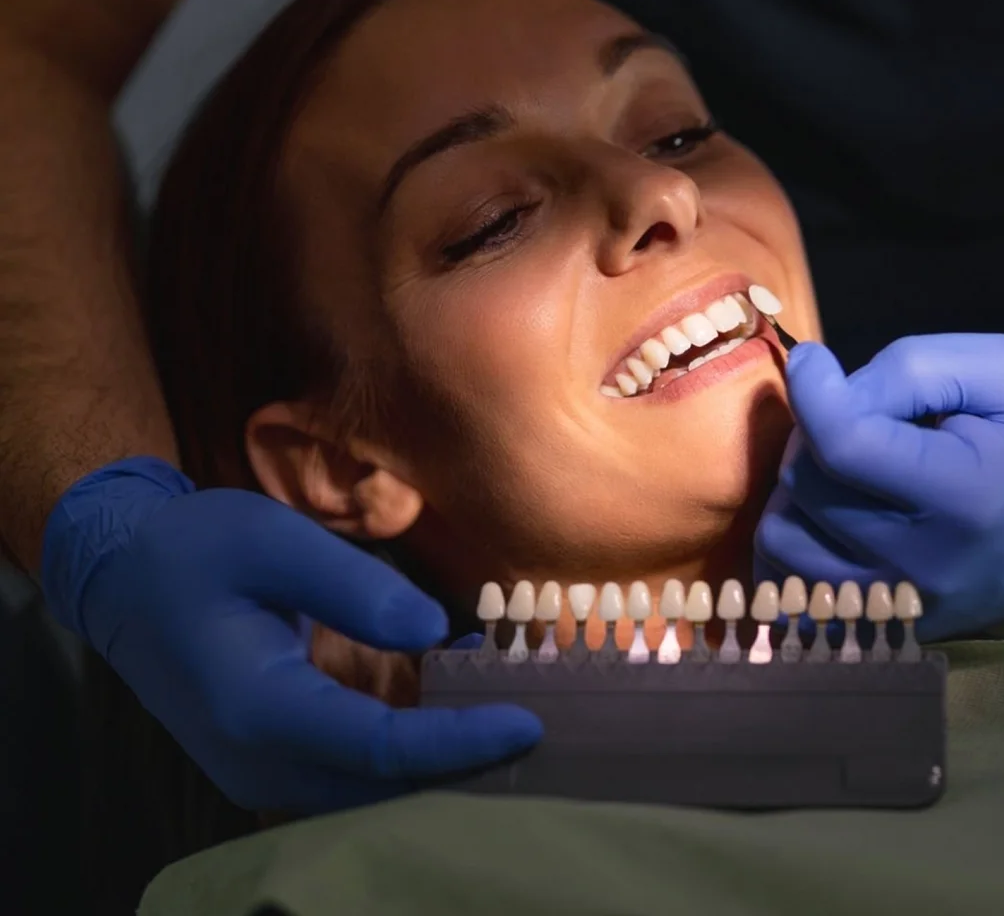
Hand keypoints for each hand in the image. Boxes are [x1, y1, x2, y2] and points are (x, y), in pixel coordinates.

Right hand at [39, 456, 541, 812]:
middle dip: (467, 765)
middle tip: (550, 726)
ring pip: (375, 792)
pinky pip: (359, 774)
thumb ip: (353, 585)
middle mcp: (260, 759)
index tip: (528, 722)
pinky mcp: (281, 762)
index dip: (458, 742)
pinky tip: (467, 704)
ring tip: (521, 715)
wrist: (126, 582)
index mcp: (257, 706)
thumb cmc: (197, 550)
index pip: (378, 749)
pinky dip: (417, 752)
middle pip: (384, 788)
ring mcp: (266, 771)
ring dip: (446, 763)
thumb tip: (432, 631)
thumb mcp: (271, 538)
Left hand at [753, 335, 1003, 647]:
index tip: (815, 361)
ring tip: (844, 464)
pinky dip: (801, 541)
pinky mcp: (895, 625)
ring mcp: (905, 606)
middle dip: (814, 435)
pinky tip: (834, 510)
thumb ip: (914, 368)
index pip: (843, 446)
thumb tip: (827, 388)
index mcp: (963, 494)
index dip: (812, 392)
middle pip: (808, 488)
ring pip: (786, 542)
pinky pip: (801, 588)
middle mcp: (925, 564)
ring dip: (798, 490)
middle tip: (857, 413)